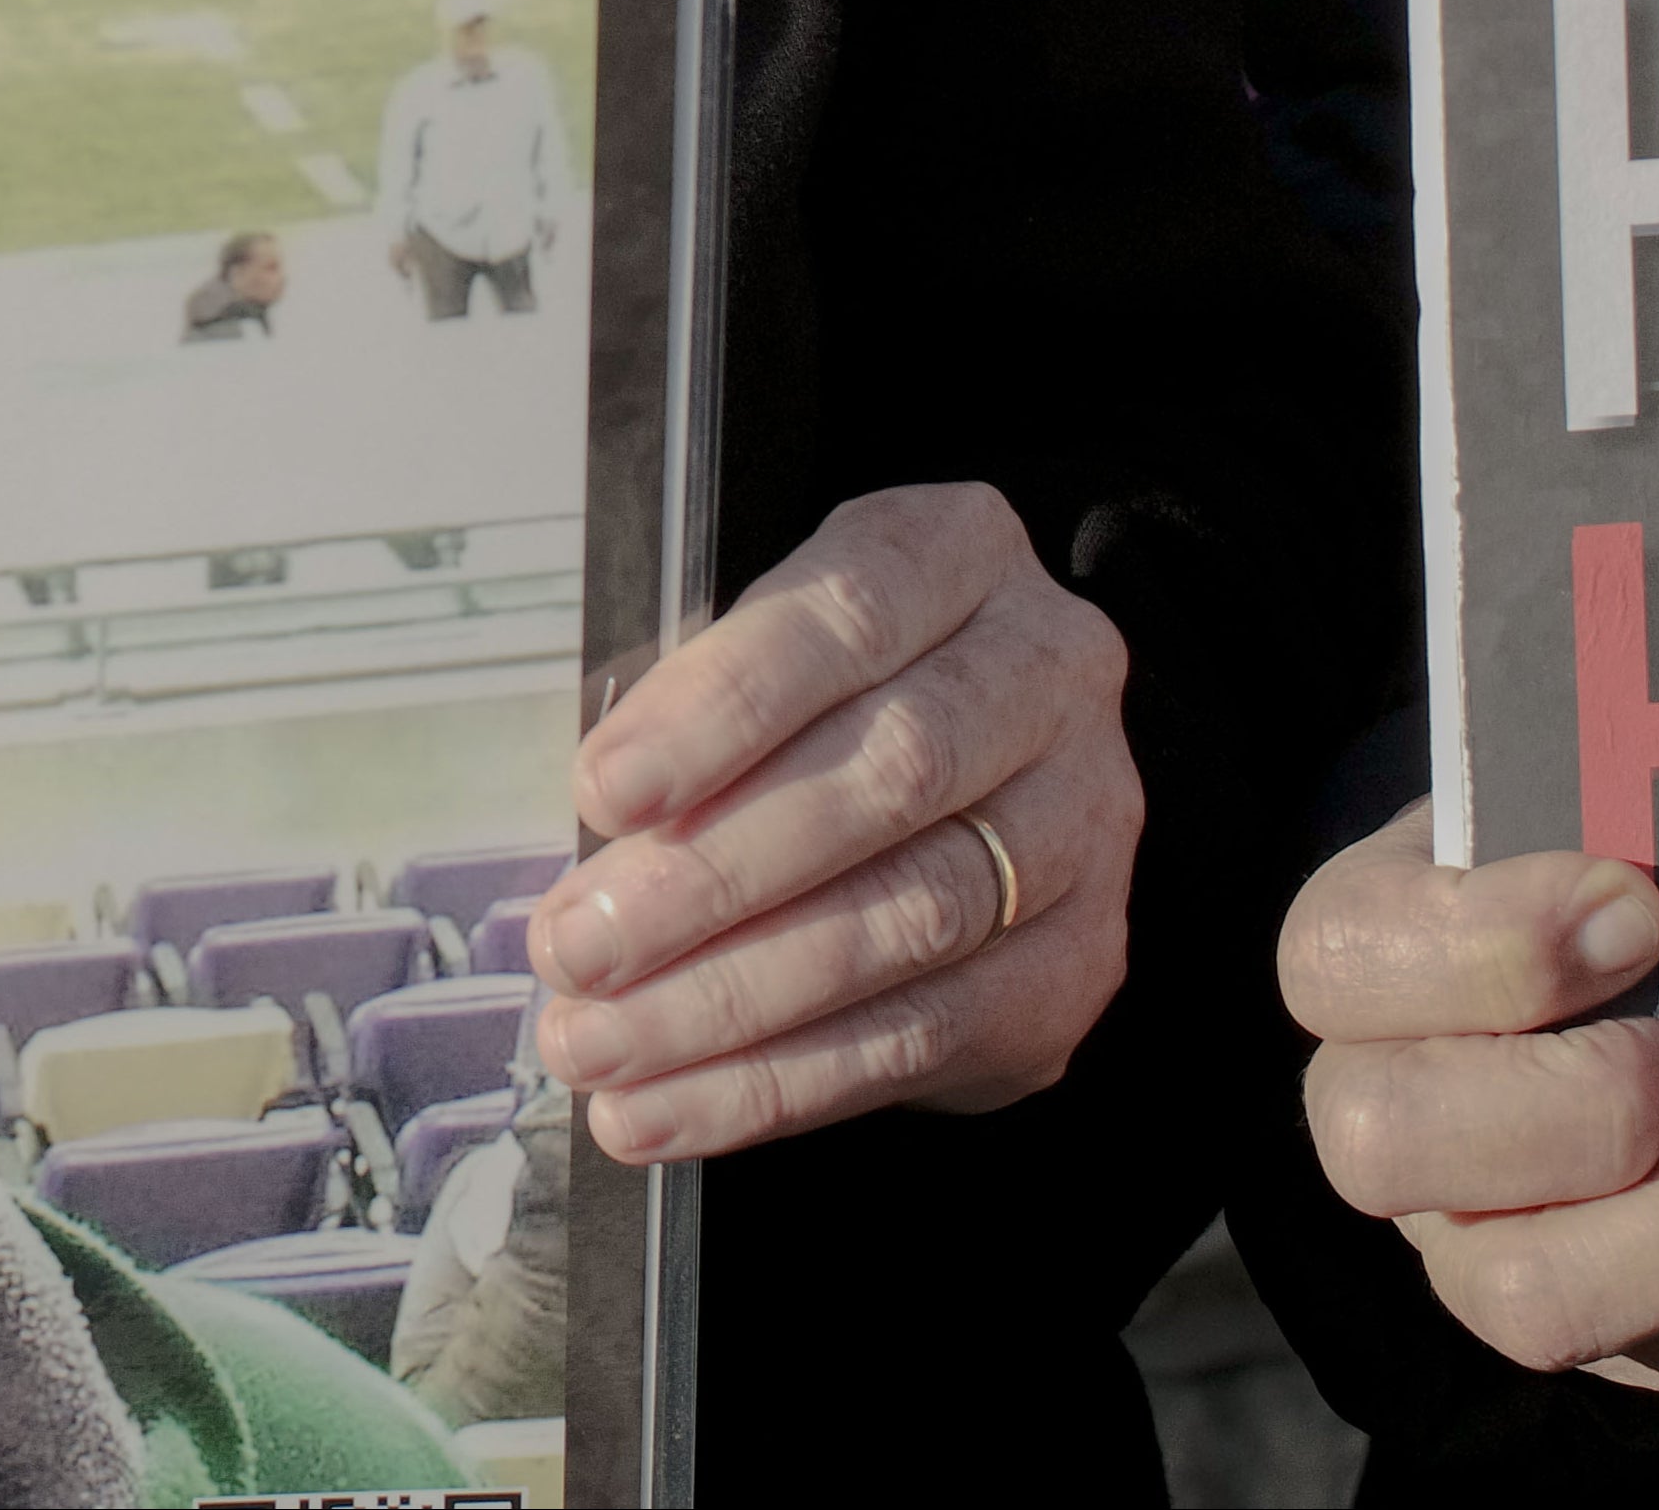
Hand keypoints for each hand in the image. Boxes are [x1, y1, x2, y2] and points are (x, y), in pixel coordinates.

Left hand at [528, 479, 1138, 1159]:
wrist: (991, 774)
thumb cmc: (829, 693)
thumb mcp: (762, 649)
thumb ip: (689, 710)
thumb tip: (575, 830)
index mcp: (958, 553)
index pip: (843, 619)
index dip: (719, 709)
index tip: (602, 789)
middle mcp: (1047, 675)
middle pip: (885, 778)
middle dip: (710, 878)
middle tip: (578, 945)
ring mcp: (1083, 823)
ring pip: (907, 919)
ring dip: (730, 1000)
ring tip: (602, 1044)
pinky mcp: (1077, 961)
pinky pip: (926, 1033)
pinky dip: (782, 1080)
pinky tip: (673, 1104)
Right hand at [1280, 820, 1658, 1388]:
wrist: (1629, 976)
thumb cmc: (1590, 857)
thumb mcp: (1564, 800)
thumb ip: (1606, 784)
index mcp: (1360, 972)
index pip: (1343, 966)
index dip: (1495, 945)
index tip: (1638, 901)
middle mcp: (1393, 1130)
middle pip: (1397, 1151)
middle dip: (1575, 1103)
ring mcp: (1499, 1251)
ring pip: (1541, 1300)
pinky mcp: (1642, 1334)